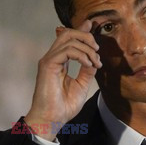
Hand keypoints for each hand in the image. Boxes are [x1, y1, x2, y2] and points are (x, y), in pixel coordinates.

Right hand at [24, 20, 101, 140]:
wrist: (52, 120)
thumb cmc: (63, 106)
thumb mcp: (82, 84)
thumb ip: (87, 69)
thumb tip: (94, 58)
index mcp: (59, 61)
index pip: (69, 38)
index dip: (81, 30)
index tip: (92, 25)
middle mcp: (53, 58)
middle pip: (68, 33)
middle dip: (86, 36)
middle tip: (98, 50)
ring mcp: (49, 60)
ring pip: (68, 39)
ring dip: (87, 48)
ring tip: (95, 61)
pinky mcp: (48, 65)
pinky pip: (67, 50)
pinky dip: (81, 55)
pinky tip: (88, 64)